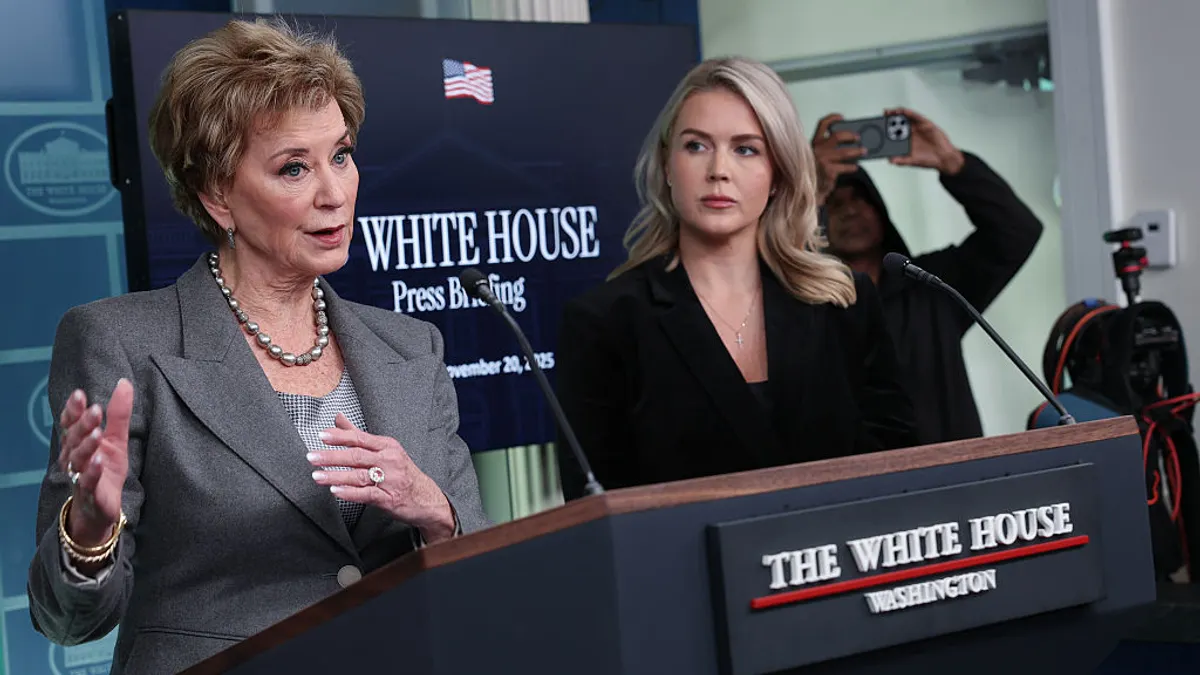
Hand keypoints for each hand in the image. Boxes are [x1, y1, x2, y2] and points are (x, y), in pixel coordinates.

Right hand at [57, 379, 132, 547]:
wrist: (102, 506)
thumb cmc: (105, 469)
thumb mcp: (117, 439)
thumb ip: (118, 414)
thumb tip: (124, 383)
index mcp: (78, 442)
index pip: (71, 423)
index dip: (73, 410)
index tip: (79, 394)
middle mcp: (74, 457)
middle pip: (74, 438)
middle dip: (83, 424)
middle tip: (94, 410)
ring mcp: (79, 475)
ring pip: (78, 459)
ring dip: (86, 445)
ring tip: (96, 433)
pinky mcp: (90, 492)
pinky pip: (87, 481)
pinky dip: (91, 471)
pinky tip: (98, 461)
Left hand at [309, 414, 456, 543]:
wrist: (427, 498)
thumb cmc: (402, 473)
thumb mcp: (385, 450)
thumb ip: (358, 435)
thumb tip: (338, 418)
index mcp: (387, 446)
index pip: (360, 438)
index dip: (340, 436)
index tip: (322, 435)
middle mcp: (390, 460)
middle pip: (357, 455)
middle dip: (332, 456)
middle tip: (312, 457)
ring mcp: (391, 480)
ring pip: (359, 475)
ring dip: (336, 475)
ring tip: (317, 475)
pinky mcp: (390, 499)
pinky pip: (367, 494)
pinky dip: (350, 492)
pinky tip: (336, 491)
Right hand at [811, 113, 866, 204]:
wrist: (808, 190)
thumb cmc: (815, 172)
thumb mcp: (818, 156)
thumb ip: (828, 148)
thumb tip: (848, 141)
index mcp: (813, 143)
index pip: (822, 125)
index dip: (832, 118)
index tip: (841, 117)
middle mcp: (816, 149)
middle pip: (837, 136)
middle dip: (850, 135)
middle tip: (858, 137)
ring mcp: (822, 160)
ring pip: (845, 152)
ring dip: (857, 151)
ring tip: (864, 151)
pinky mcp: (828, 170)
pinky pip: (845, 166)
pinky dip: (851, 167)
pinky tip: (855, 167)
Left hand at [885, 107, 964, 174]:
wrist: (944, 159)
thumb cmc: (928, 160)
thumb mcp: (912, 161)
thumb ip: (902, 161)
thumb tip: (890, 161)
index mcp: (906, 140)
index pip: (894, 132)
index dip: (886, 128)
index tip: (878, 126)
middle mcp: (911, 132)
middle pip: (899, 122)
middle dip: (890, 118)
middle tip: (883, 114)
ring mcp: (918, 127)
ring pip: (907, 117)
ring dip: (899, 113)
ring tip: (891, 111)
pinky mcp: (926, 124)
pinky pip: (917, 117)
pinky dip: (910, 114)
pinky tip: (904, 112)